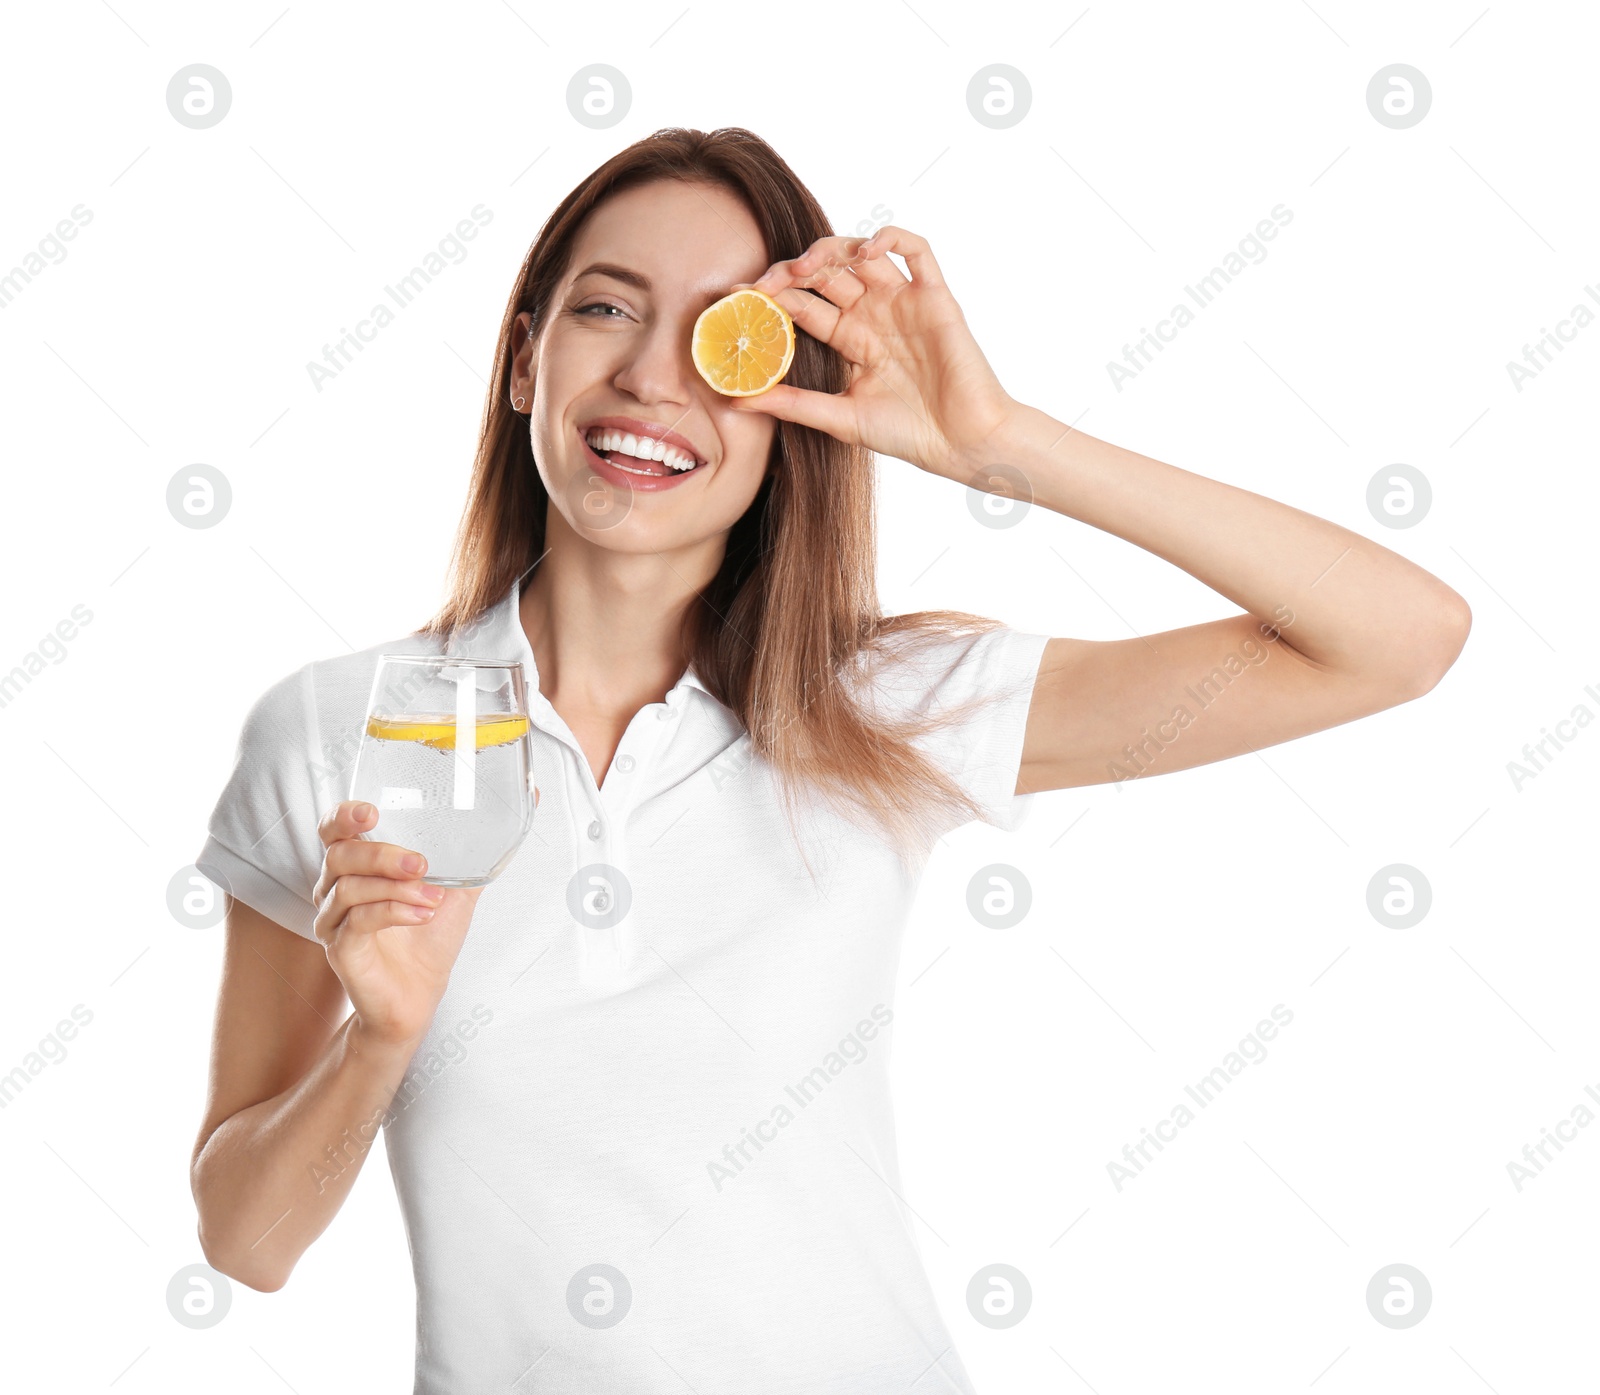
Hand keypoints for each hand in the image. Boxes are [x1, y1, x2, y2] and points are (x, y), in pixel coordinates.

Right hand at [311, 799, 524, 1050]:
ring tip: (433, 897)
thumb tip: (530, 800)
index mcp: (358, 866)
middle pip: (340, 855)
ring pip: (350, 887)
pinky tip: (422, 914)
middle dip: (383, 854)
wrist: (419, 994)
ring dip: (397, 888)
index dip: (344, 816)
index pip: (333, 829)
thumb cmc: (431, 938)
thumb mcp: (459, 887)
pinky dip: (394, 912)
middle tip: (421, 863)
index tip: (372, 813)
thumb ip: (480, 849)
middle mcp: (336, 889)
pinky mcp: (341, 950)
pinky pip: (359, 921)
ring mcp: (334, 920)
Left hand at [728, 225, 1017, 481]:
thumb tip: (737, 400)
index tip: (737, 296)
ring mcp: (903, 302)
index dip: (770, 296)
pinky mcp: (934, 296)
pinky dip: (890, 238)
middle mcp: (873, 314)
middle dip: (792, 271)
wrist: (962, 442)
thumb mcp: (839, 418)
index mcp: (850, 339)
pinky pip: (915, 250)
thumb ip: (792, 404)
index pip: (802, 304)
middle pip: (825, 273)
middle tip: (766, 281)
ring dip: (830, 250)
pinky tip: (865, 251)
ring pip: (861, 253)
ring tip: (805, 266)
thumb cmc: (908, 433)